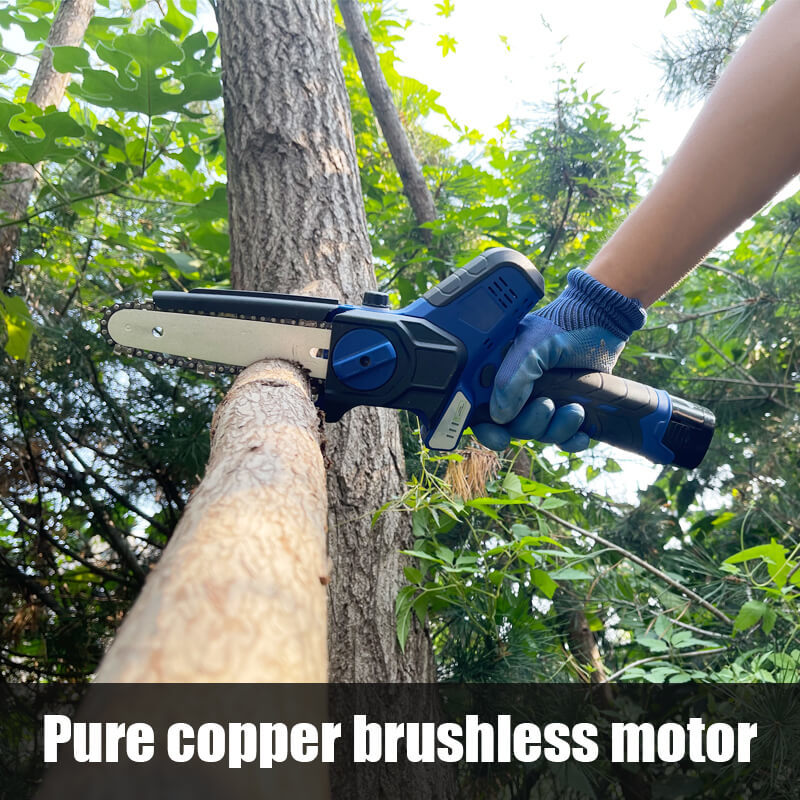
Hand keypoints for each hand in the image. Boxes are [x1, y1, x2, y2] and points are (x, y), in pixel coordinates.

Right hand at [472, 269, 645, 451]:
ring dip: (555, 429)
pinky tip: (581, 433)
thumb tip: (499, 416)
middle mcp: (516, 389)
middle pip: (509, 426)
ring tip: (575, 409)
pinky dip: (570, 440)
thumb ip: (511, 377)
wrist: (604, 320)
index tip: (499, 436)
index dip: (484, 426)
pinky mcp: (564, 409)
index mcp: (498, 371)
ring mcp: (540, 400)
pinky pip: (561, 438)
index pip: (478, 407)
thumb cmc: (565, 323)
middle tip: (547, 405)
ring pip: (536, 433)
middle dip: (529, 424)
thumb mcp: (533, 344)